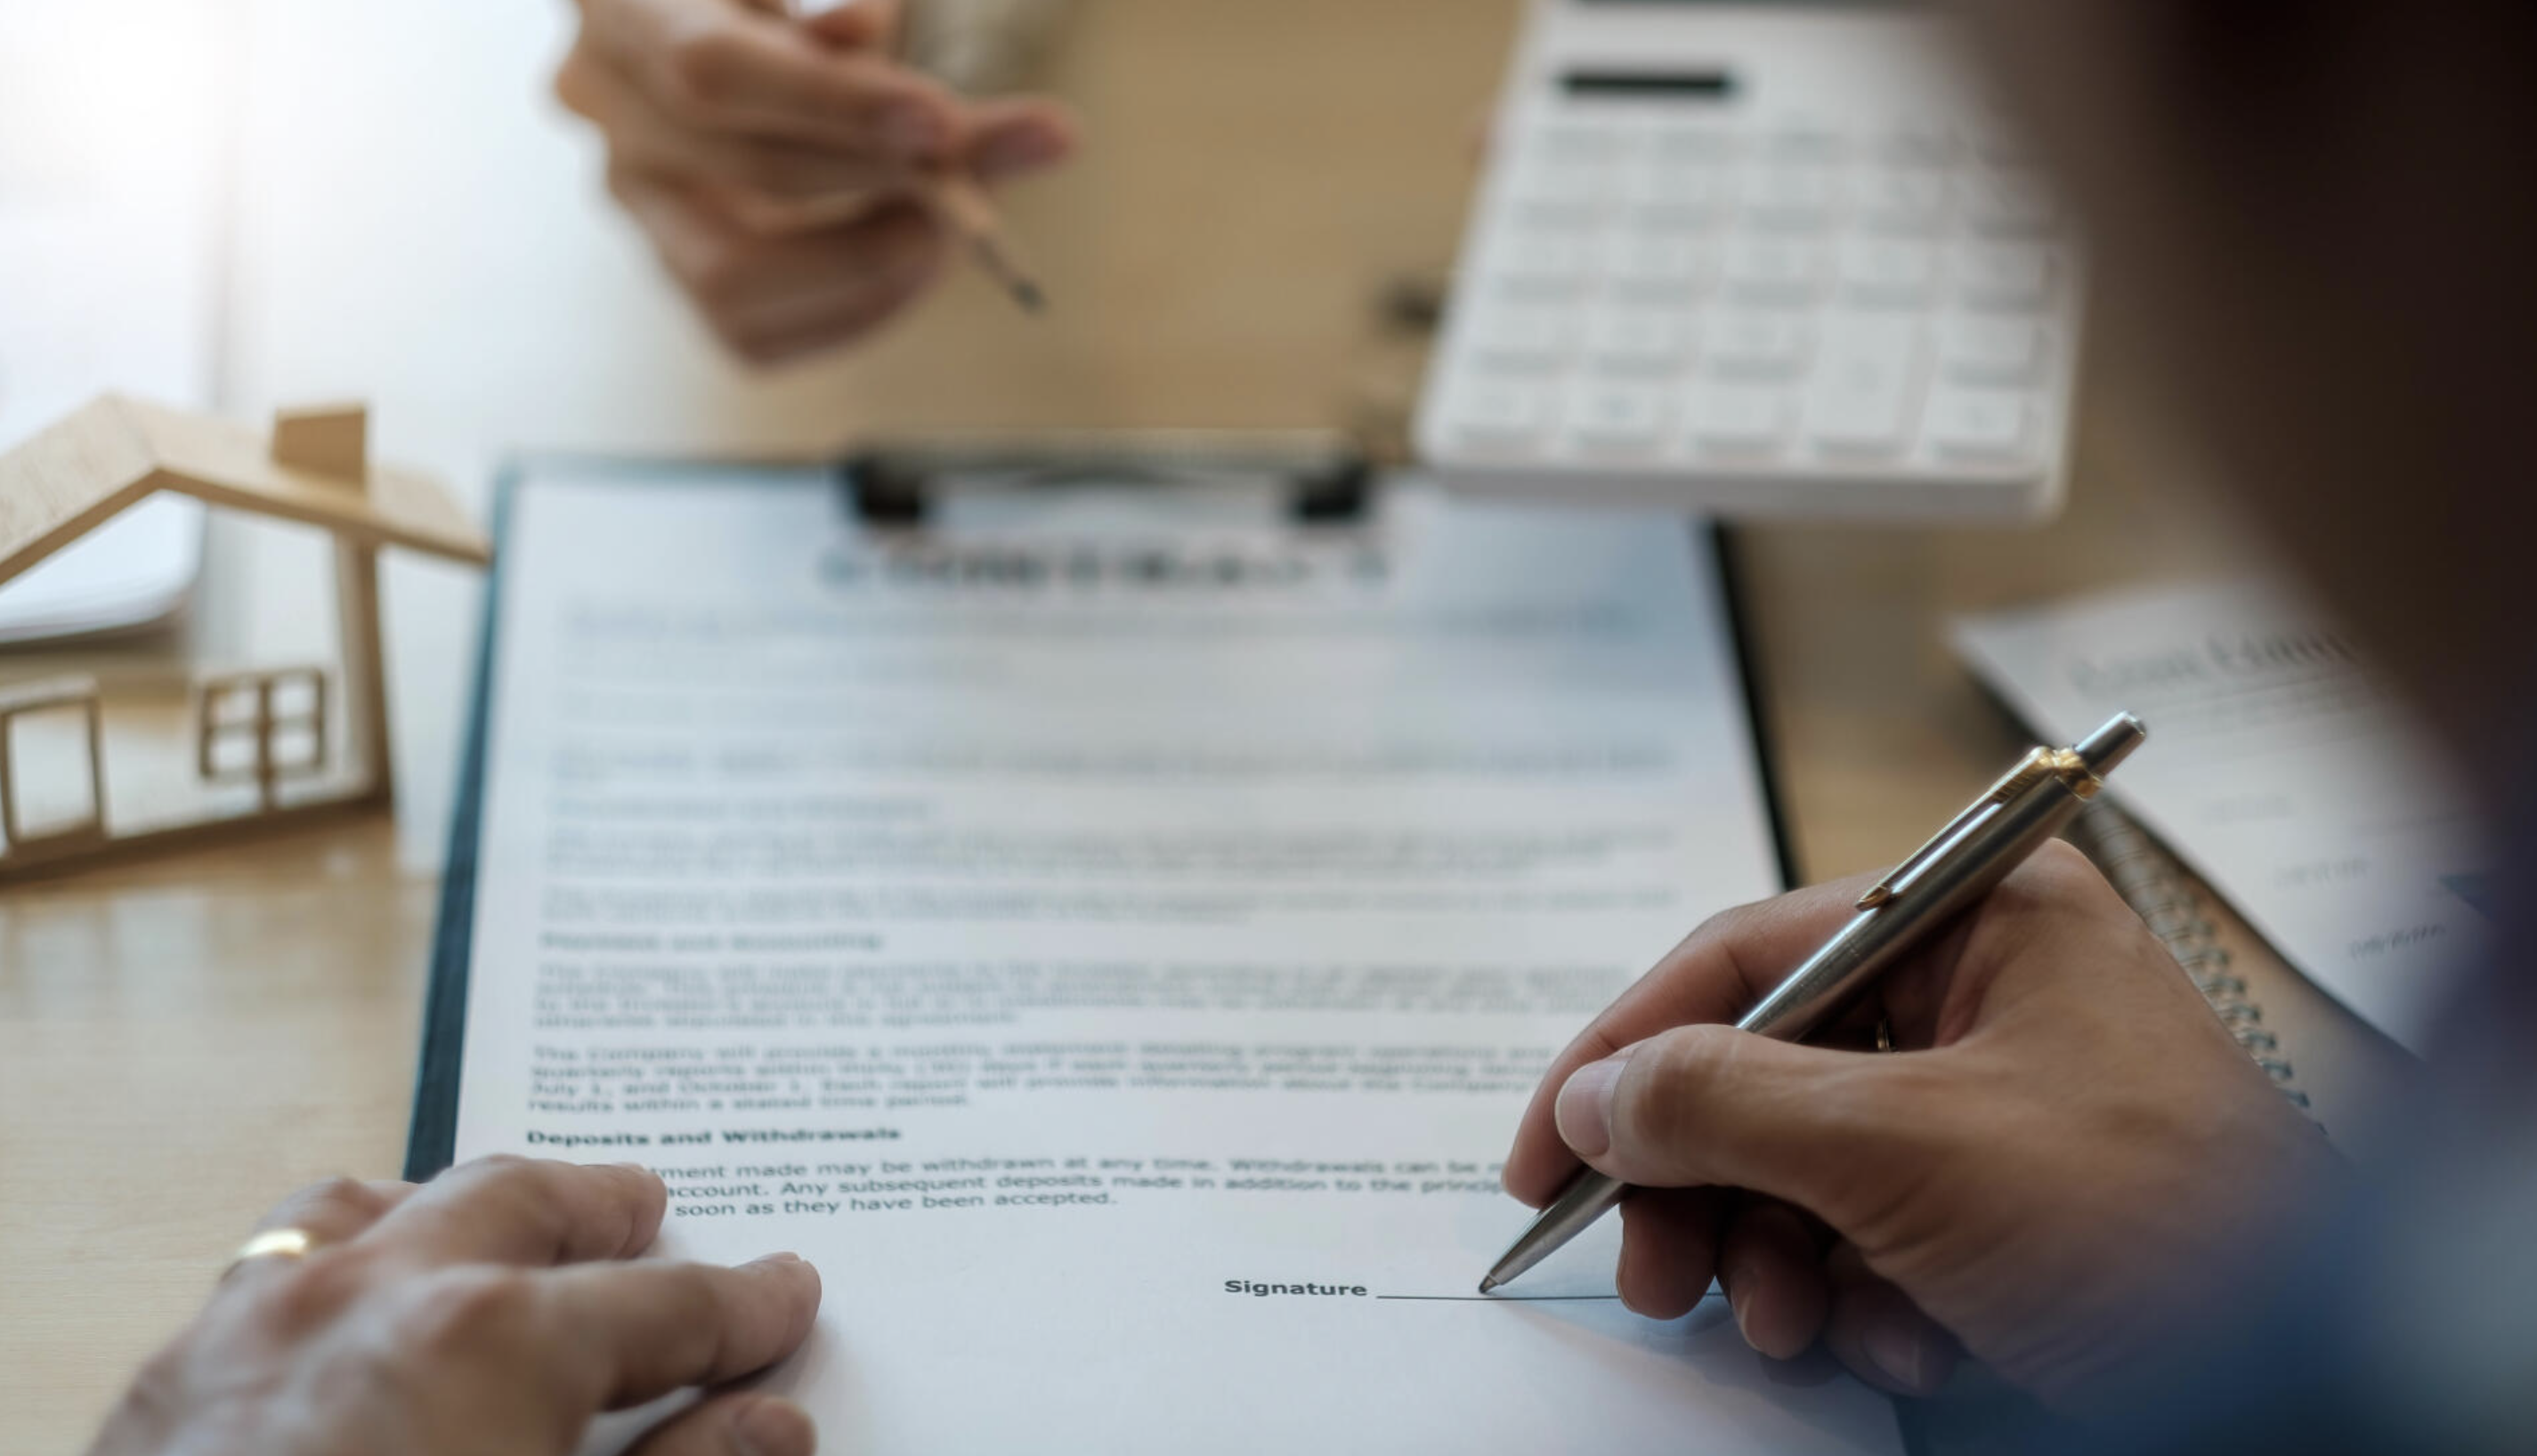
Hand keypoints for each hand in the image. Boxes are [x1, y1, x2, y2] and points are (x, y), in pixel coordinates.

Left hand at [85, 1158, 822, 1455]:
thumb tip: (767, 1426)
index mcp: (492, 1337)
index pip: (665, 1304)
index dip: (740, 1308)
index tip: (778, 1298)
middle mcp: (369, 1297)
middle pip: (515, 1205)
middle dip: (596, 1209)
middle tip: (646, 1211)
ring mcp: (252, 1331)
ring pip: (369, 1213)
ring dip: (453, 1211)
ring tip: (498, 1228)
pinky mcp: (168, 1387)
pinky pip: (267, 1270)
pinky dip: (340, 1262)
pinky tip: (357, 1308)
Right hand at [557, 0, 1076, 362]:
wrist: (735, 28)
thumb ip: (843, 7)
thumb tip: (875, 44)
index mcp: (623, 7)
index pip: (713, 71)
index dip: (832, 103)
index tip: (941, 119)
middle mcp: (603, 112)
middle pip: (741, 168)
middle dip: (881, 174)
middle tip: (977, 167)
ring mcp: (632, 205)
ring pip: (730, 279)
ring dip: (862, 261)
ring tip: (946, 225)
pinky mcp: (675, 278)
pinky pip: (756, 336)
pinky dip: (855, 312)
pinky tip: (914, 265)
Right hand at [1502, 841, 2339, 1405]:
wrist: (2328, 1370)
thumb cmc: (2156, 1223)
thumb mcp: (1904, 1149)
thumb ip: (1724, 1103)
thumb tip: (1600, 1096)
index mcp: (1979, 919)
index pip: (1746, 959)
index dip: (1623, 1054)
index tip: (1544, 1153)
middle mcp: (1989, 991)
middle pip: (1769, 1071)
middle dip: (1706, 1187)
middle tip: (1657, 1275)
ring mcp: (2007, 1100)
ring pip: (1814, 1166)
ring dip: (1779, 1260)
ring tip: (1790, 1329)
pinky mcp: (2021, 1202)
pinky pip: (1882, 1233)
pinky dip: (1866, 1300)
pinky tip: (1909, 1347)